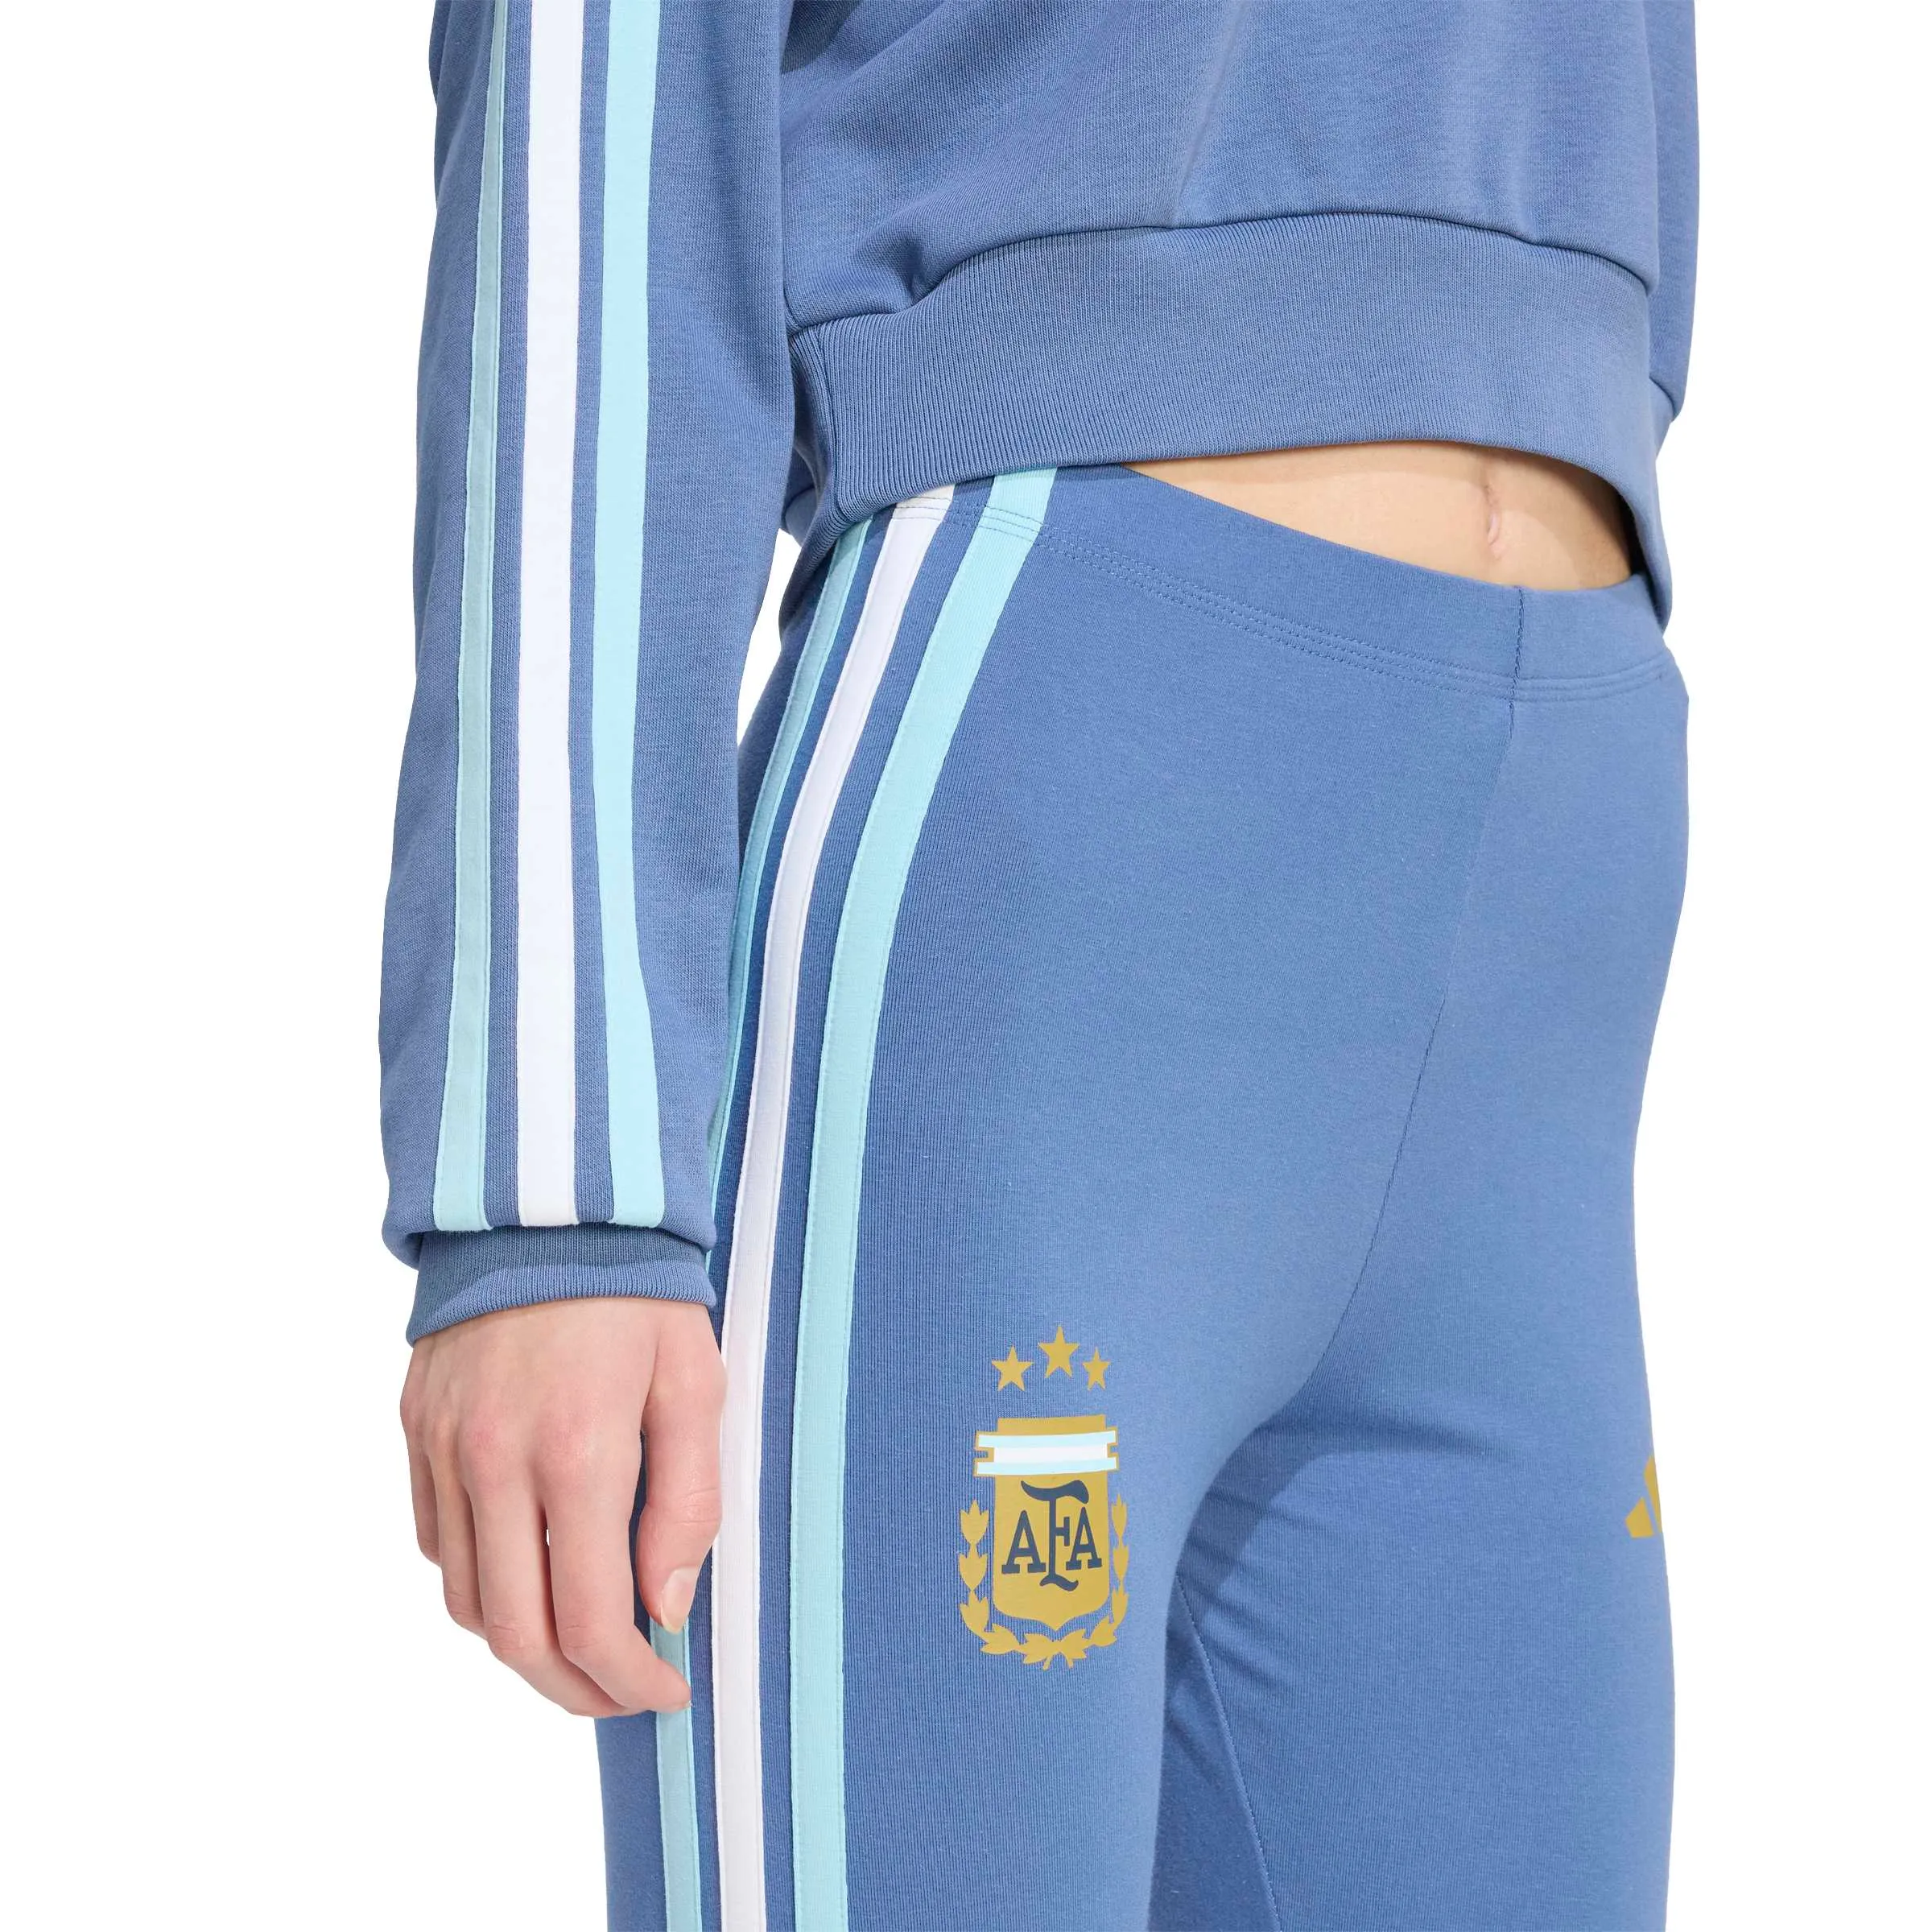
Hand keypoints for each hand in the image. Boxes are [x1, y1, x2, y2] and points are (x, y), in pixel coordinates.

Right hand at [400, 1297, 723, 1716]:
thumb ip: (688, 1503)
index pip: (589, 1621)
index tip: (668, 1690)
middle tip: (624, 1692)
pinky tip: (530, 1570)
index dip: (630, 1681)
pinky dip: (481, 1582)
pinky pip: (437, 1543)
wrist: (547, 1202)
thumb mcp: (695, 1384)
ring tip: (582, 1642)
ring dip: (524, 1644)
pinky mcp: (416, 1430)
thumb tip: (665, 1609)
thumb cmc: (638, 1291)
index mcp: (577, 1452)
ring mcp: (444, 1448)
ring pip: (467, 1601)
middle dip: (574, 1689)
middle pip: (516, 1636)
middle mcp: (494, 1462)